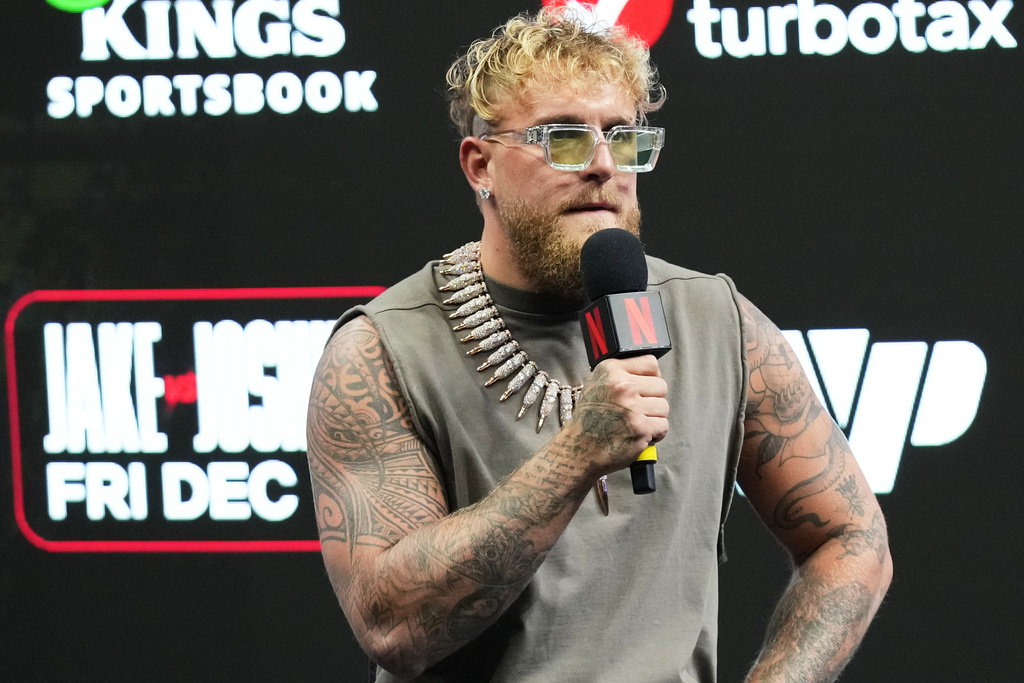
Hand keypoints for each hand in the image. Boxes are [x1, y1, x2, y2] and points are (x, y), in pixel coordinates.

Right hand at [570, 355, 668, 474]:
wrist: (579, 448)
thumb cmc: (588, 418)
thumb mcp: (596, 383)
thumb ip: (620, 374)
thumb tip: (650, 373)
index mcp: (611, 370)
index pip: (650, 363)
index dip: (652, 376)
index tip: (647, 386)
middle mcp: (621, 386)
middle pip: (661, 386)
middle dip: (654, 399)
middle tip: (640, 409)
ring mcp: (632, 408)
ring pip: (664, 406)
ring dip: (655, 417)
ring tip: (638, 422)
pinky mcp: (640, 428)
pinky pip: (663, 425)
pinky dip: (656, 433)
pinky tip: (641, 433)